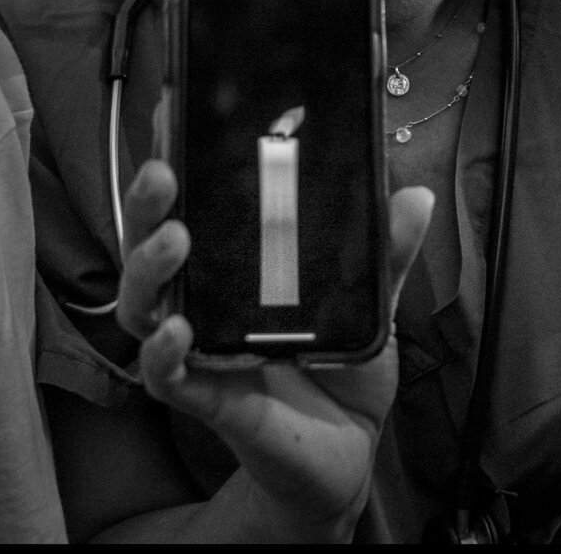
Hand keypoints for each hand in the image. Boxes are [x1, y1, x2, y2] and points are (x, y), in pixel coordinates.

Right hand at [116, 157, 433, 539]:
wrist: (348, 448)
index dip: (174, 160)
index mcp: (235, 265)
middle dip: (147, 205)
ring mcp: (200, 348)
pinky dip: (164, 355)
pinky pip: (168, 377)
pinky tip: (177, 332)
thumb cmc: (341, 366)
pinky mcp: (209, 399)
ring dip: (150, 269)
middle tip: (162, 173)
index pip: (194, 204)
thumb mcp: (370, 302)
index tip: (170, 113)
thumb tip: (414, 197)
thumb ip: (386, 253)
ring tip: (174, 238)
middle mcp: (204, 299)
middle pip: (152, 245)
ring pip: (146, 305)